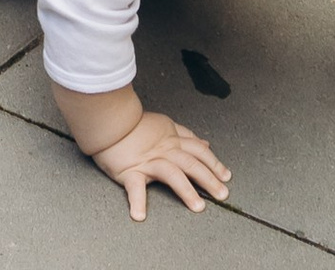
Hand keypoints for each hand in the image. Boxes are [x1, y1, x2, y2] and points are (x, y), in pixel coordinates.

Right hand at [87, 110, 230, 219]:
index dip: (214, 162)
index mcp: (172, 139)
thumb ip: (184, 135)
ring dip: (186, 191)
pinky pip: (134, 187)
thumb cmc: (133, 124)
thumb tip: (204, 143)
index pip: (198, 150)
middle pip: (191, 163)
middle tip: (223, 194)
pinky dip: (137, 201)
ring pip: (172, 174)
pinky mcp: (130, 171)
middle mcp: (164, 150)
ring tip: (198, 207)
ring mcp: (148, 161)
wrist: (108, 119)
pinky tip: (139, 215)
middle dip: (210, 179)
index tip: (226, 175)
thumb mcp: (164, 125)